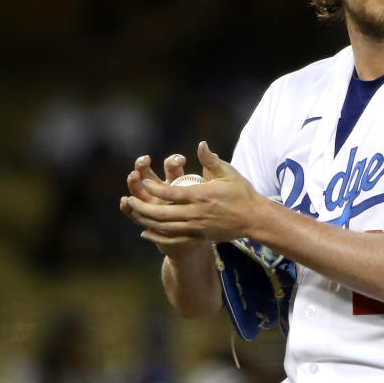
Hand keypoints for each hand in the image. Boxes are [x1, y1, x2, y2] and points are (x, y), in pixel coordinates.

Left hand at [124, 141, 264, 242]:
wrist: (253, 218)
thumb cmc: (241, 192)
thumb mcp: (228, 172)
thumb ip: (211, 159)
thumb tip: (201, 144)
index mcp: (202, 195)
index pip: (172, 193)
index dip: (155, 188)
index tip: (144, 182)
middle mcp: (197, 213)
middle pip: (163, 213)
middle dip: (143, 208)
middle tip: (129, 200)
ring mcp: (197, 227)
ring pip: (165, 227)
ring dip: (146, 221)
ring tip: (133, 214)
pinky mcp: (198, 236)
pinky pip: (173, 238)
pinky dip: (157, 237)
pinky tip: (146, 233)